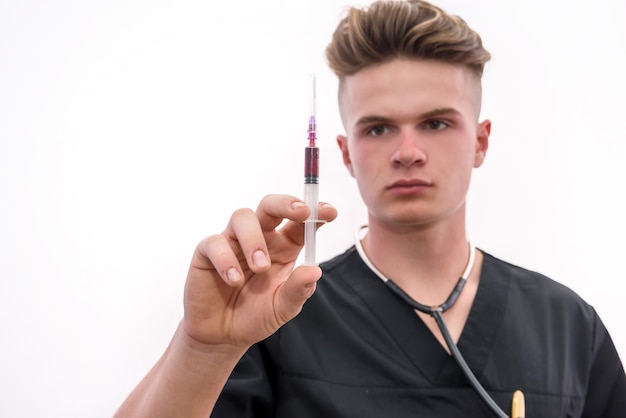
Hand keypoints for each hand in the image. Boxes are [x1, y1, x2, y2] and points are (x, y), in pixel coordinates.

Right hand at [182, 194, 336, 349]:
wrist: (221, 336)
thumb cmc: (255, 315)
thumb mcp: (283, 308)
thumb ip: (298, 290)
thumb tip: (315, 271)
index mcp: (284, 247)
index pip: (300, 222)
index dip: (315, 212)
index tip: (330, 212)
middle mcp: (260, 238)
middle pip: (270, 206)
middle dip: (286, 203)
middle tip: (300, 212)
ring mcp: (233, 242)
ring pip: (243, 217)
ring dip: (255, 239)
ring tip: (260, 267)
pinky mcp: (207, 253)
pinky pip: (215, 243)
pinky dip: (226, 259)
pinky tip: (234, 279)